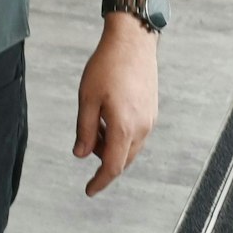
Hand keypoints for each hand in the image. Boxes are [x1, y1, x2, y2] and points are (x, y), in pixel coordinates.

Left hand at [74, 18, 158, 196]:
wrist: (133, 42)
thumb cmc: (106, 67)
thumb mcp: (87, 97)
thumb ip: (85, 129)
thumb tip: (80, 155)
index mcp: (124, 127)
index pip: (112, 165)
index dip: (100, 181)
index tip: (88, 190)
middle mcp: (142, 128)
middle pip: (122, 159)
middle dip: (103, 162)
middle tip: (85, 147)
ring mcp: (150, 120)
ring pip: (130, 148)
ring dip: (111, 147)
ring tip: (94, 126)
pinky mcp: (152, 112)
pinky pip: (137, 135)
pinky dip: (121, 136)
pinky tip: (107, 118)